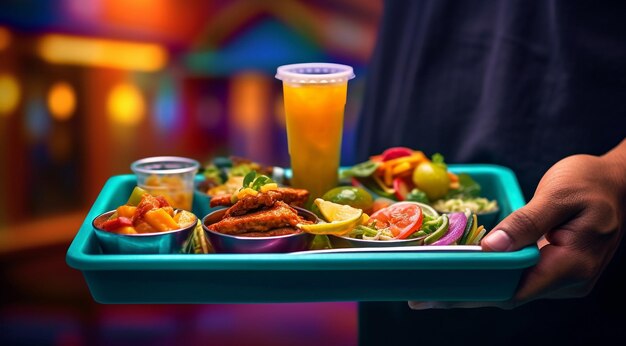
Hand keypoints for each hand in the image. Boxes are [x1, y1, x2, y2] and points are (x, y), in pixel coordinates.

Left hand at [410, 140, 625, 309]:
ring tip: (432, 289)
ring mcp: (563, 278)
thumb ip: (526, 223)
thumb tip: (491, 249)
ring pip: (512, 288)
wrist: (619, 182)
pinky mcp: (555, 268)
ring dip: (475, 288)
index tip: (439, 292)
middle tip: (421, 297)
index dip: (475, 293)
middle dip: (465, 296)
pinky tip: (463, 274)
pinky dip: (490, 276)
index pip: (516, 289)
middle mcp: (569, 280)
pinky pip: (518, 277)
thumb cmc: (590, 183)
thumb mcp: (558, 195)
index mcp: (572, 264)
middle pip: (509, 294)